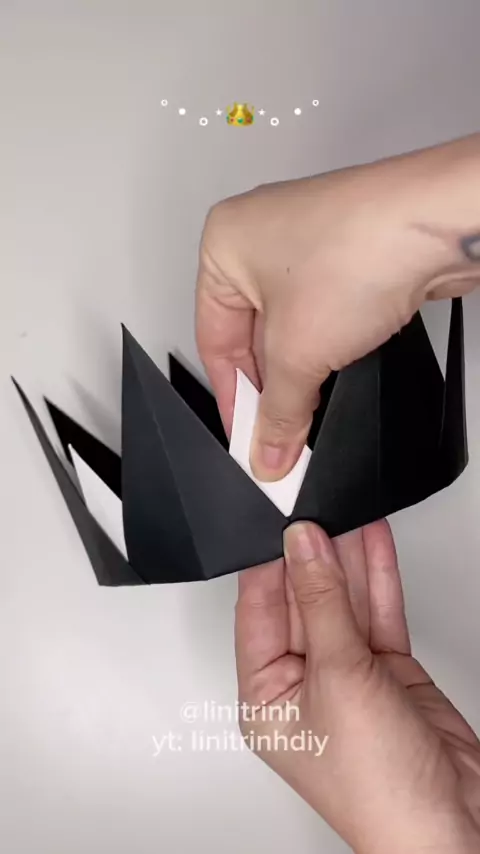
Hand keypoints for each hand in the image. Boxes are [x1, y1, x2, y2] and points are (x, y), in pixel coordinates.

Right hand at [196, 135, 479, 480]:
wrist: (437, 226)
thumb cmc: (359, 248)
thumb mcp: (298, 352)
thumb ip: (279, 411)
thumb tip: (269, 449)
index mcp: (225, 244)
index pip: (213, 339)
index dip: (231, 397)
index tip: (248, 436)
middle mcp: (262, 236)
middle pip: (252, 336)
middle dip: (270, 390)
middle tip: (278, 436)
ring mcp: (309, 243)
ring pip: (291, 327)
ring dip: (300, 375)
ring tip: (306, 417)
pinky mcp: (349, 255)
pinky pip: (324, 314)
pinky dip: (326, 350)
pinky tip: (333, 381)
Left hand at [235, 520, 479, 852]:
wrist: (453, 823)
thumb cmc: (378, 788)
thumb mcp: (339, 678)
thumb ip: (321, 604)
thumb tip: (302, 545)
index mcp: (267, 697)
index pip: (259, 613)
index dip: (270, 565)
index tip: (279, 522)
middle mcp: (304, 684)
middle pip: (302, 603)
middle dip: (312, 556)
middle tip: (315, 508)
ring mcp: (348, 675)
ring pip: (342, 603)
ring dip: (346, 559)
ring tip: (345, 510)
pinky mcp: (387, 671)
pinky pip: (377, 613)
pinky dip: (377, 578)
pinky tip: (373, 542)